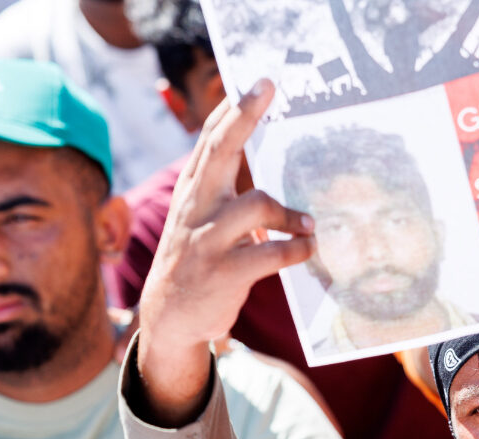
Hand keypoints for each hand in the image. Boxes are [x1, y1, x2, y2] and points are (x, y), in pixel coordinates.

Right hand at [136, 82, 314, 425]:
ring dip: (291, 215)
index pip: (210, 139)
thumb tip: (273, 173)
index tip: (258, 82)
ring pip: (256, 205)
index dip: (233, 109)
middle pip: (219, 151)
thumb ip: (227, 194)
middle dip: (243, 117)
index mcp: (194, 191)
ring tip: (309, 225)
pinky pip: (270, 253)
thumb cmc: (199, 260)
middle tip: (268, 88)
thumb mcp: (203, 220)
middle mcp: (197, 208)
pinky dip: (296, 249)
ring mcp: (208, 240)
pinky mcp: (223, 272)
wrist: (169, 317)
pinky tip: (307, 249)